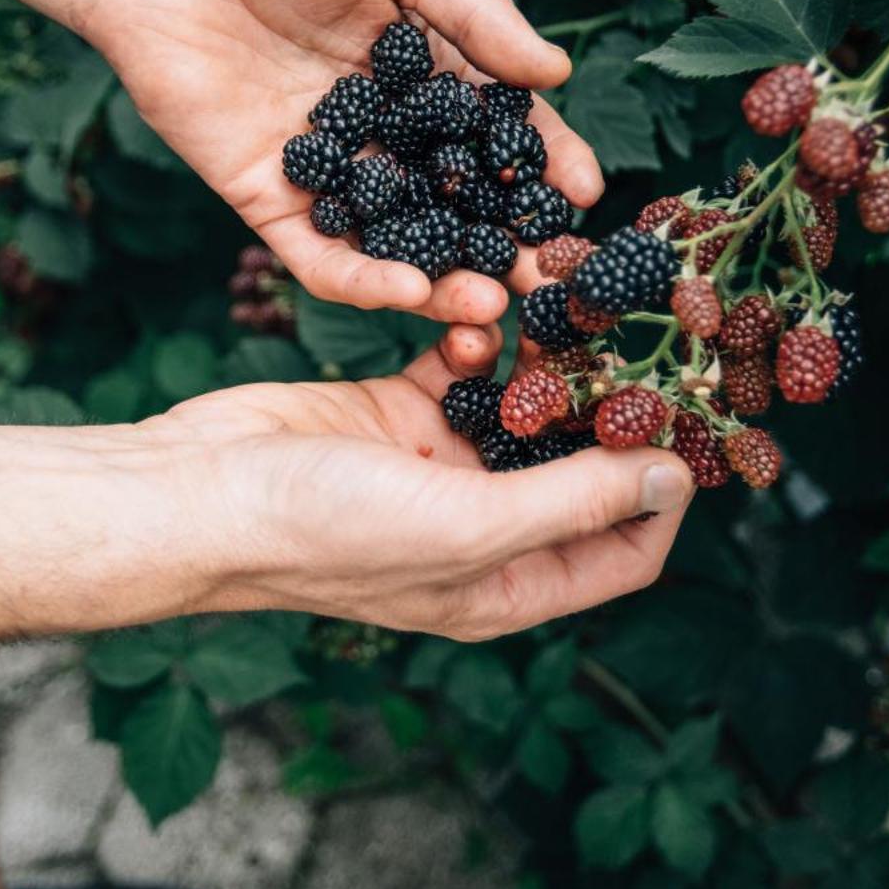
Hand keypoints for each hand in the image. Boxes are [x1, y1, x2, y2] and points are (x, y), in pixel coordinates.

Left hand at [0, 0, 601, 323]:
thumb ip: (475, 16)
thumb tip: (558, 74)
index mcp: (421, 74)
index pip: (498, 131)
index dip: (544, 165)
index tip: (587, 198)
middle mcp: (381, 133)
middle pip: (457, 201)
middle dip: (506, 241)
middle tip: (550, 275)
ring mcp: (328, 174)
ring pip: (397, 241)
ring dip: (445, 278)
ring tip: (492, 298)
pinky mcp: (270, 202)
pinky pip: (322, 256)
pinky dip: (365, 279)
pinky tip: (407, 291)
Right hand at [153, 324, 691, 639]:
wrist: (197, 489)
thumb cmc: (322, 530)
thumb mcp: (465, 525)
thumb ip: (573, 500)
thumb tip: (675, 478)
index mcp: (506, 585)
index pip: (627, 550)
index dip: (667, 494)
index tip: (692, 421)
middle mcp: (483, 529)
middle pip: (582, 467)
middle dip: (613, 408)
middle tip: (648, 338)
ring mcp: (440, 466)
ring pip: (526, 405)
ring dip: (549, 359)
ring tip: (573, 303)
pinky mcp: (398, 408)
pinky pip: (464, 366)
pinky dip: (478, 337)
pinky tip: (480, 310)